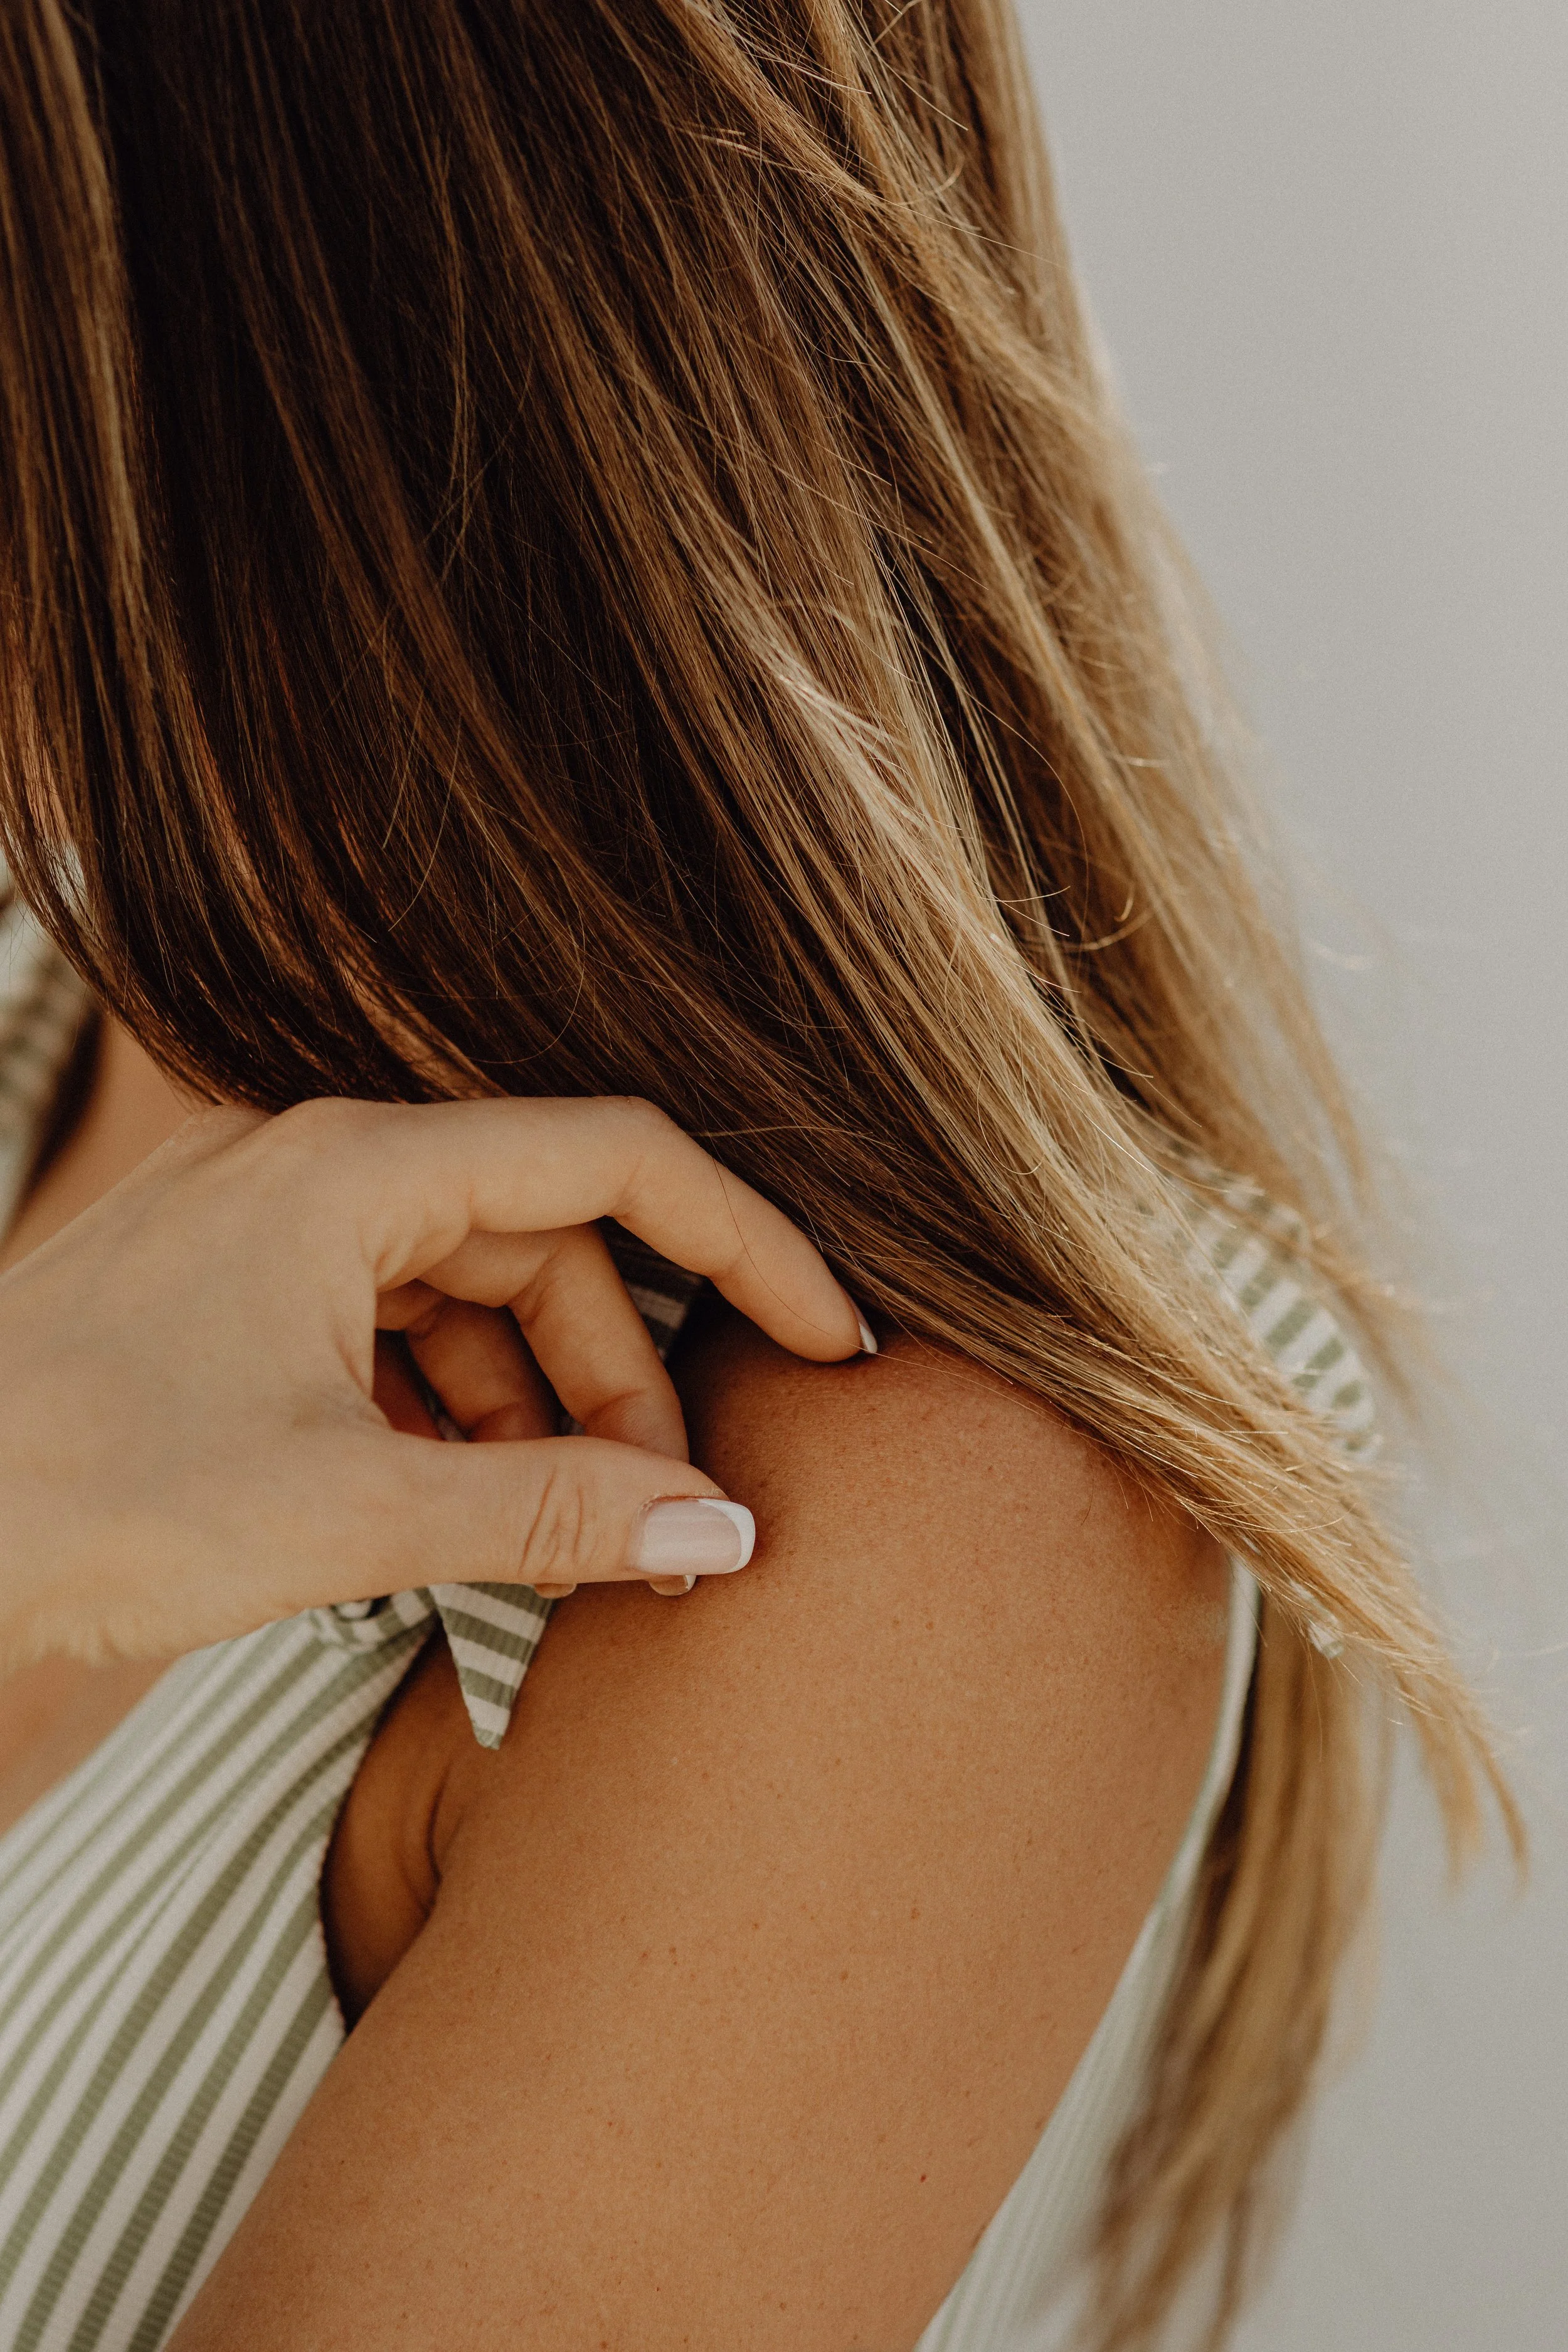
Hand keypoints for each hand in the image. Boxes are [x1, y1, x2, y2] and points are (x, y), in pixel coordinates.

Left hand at [0, 1095, 868, 1669]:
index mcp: (353, 1169)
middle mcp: (317, 1169)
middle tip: (664, 1514)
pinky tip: (452, 1505)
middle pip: (547, 1241)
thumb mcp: (343, 1511)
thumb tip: (721, 1532)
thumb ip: (548, 1511)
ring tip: (562, 1532)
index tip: (829, 1340)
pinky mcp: (234, 1298)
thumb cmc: (81, 1498)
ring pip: (471, 1293)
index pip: (615, 1161)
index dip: (745, 1243)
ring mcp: (269, 1230)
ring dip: (538, 1407)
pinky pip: (391, 1330)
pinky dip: (450, 1413)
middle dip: (625, 1374)